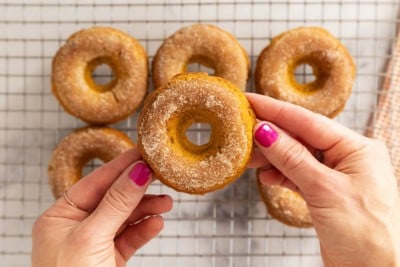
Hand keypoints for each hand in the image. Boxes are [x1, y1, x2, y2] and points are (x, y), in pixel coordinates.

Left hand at [32, 149, 172, 266]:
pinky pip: (130, 238)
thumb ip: (117, 202)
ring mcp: (94, 243)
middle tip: (161, 175)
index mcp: (59, 217)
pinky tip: (157, 223)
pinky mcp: (110, 258)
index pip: (95, 182)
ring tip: (166, 203)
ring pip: (125, 218)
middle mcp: (76, 227)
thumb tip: (137, 171)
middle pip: (113, 198)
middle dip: (138, 189)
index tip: (143, 152)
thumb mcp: (92, 237)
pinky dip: (145, 230)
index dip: (121, 166)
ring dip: (146, 209)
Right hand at [246, 93, 399, 266]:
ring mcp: (336, 176)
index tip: (250, 101)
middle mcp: (347, 158)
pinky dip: (281, 175)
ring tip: (249, 156)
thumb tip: (266, 131)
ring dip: (273, 157)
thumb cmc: (366, 235)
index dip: (276, 110)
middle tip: (242, 128)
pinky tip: (267, 176)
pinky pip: (298, 176)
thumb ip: (293, 158)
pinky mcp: (325, 194)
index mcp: (357, 148)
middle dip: (272, 135)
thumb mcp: (324, 190)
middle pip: (301, 138)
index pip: (309, 122)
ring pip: (297, 157)